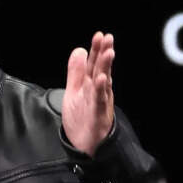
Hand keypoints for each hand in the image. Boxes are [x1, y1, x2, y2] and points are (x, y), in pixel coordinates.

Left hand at [63, 31, 115, 156]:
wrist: (86, 147)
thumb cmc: (82, 119)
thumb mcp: (74, 91)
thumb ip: (76, 72)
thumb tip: (79, 50)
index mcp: (92, 85)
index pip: (94, 63)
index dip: (96, 50)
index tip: (99, 35)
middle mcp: (98, 91)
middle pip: (101, 69)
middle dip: (104, 53)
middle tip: (107, 38)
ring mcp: (100, 103)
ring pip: (103, 82)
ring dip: (106, 67)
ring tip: (108, 52)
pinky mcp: (98, 115)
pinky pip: (99, 101)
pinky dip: (99, 89)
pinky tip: (100, 79)